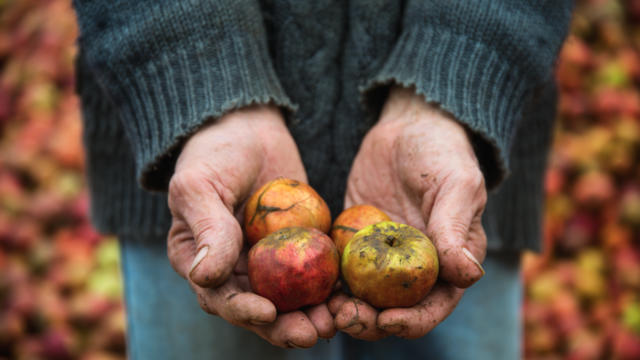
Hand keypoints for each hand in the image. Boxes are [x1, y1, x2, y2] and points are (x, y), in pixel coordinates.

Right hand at [167, 105, 334, 347]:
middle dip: (284, 325)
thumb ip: (207, 227)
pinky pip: (313, 273)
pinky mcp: (297, 249)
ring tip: (336, 322)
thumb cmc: (214, 153)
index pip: (219, 297)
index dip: (242, 311)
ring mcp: (268, 262)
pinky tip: (349, 295)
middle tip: (312, 333)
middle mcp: (234, 269)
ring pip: (289, 298)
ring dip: (311, 314)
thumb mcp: (200, 185)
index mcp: (201, 261)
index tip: (268, 312)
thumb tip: (206, 277)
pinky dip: (330, 287)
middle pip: (259, 308)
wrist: (248, 128)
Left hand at [330, 87, 487, 339]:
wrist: (408, 125)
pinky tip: (311, 281)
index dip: (412, 321)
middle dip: (370, 321)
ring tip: (326, 308)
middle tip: (345, 318)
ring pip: (364, 295)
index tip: (386, 320)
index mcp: (449, 261)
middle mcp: (415, 266)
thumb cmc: (442, 153)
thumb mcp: (456, 186)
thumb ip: (455, 230)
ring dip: (346, 307)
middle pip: (394, 308)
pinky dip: (328, 279)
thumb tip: (469, 276)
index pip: (434, 305)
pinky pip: (341, 266)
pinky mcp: (355, 239)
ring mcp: (383, 255)